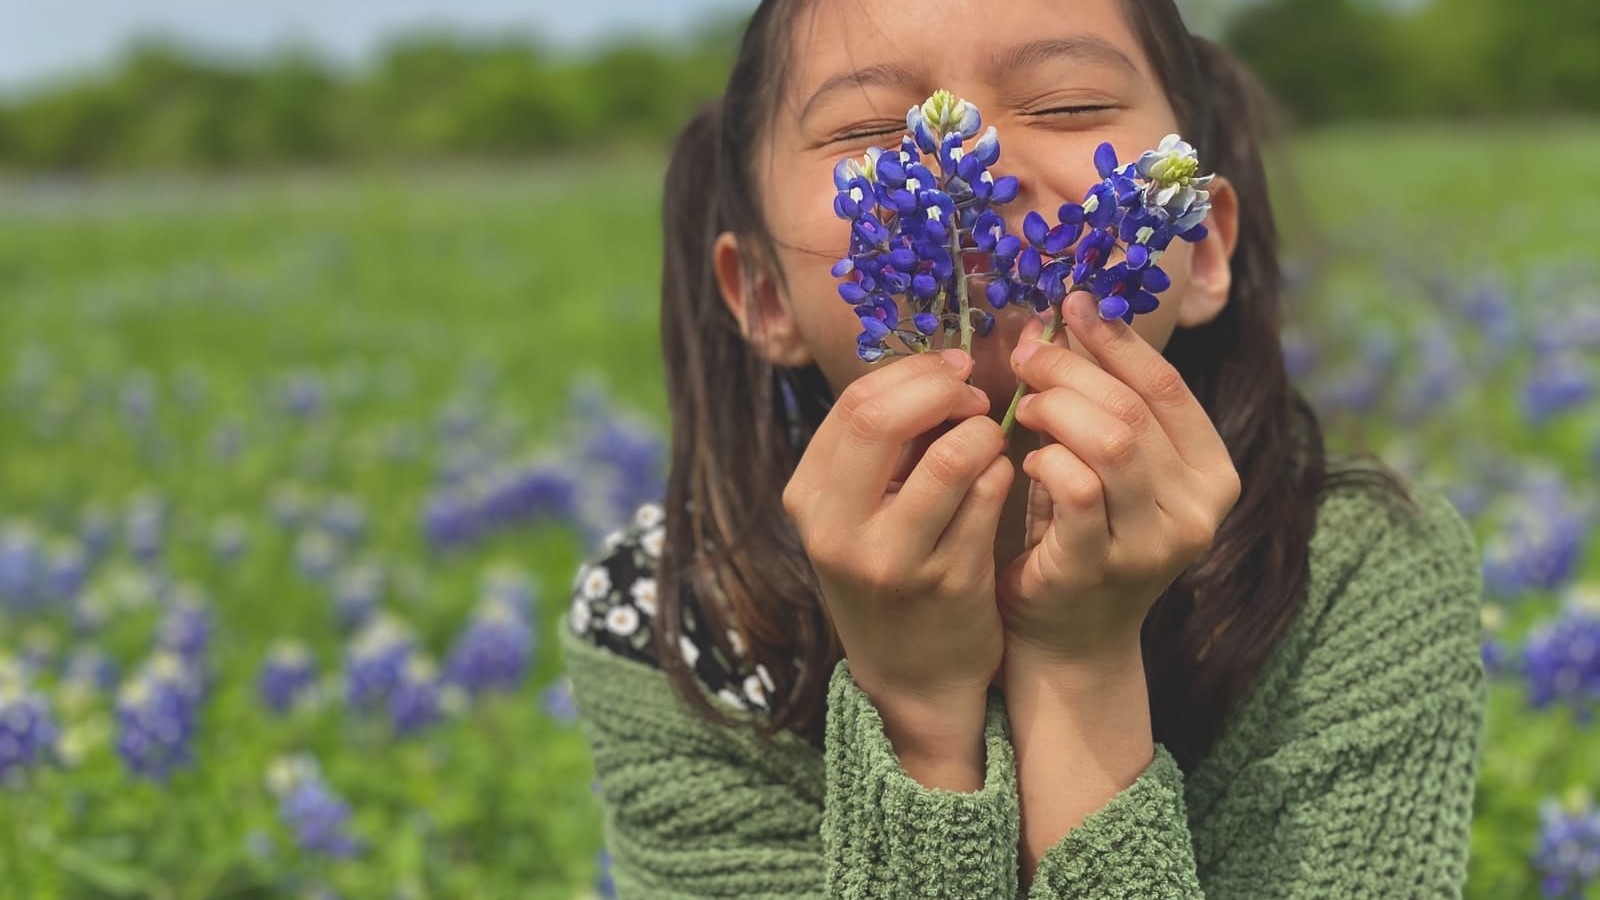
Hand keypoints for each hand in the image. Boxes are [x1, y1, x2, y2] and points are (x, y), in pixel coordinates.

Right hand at [783, 349, 1013, 738]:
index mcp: (808, 498)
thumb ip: (884, 444)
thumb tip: (938, 367)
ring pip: (953, 454)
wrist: (913, 676)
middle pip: (881, 417)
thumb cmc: (890, 569)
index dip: (913, 373)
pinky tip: (1000, 481)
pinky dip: (1002, 472)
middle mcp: (839, 530)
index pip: (855, 403)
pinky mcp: (950, 583)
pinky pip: (990, 495)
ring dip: (984, 432)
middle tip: (974, 396)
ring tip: (989, 442)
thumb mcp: (857, 511)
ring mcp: (894, 561)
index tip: (951, 371)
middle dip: (942, 390)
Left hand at [999, 291, 1240, 665]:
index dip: (1116, 339)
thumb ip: (1104, 403)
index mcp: (1213, 474)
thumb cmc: (1084, 534)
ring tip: (1027, 406)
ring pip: (1112, 442)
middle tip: (1029, 353)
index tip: (1073, 305)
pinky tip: (1027, 459)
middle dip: (1073, 369)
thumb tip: (1066, 316)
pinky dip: (1046, 459)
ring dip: (1058, 409)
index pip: (1167, 386)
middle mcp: (1198, 510)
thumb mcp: (1111, 466)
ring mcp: (1153, 543)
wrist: (1070, 636)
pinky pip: (1075, 488)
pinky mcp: (1101, 567)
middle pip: (1134, 409)